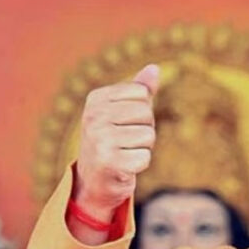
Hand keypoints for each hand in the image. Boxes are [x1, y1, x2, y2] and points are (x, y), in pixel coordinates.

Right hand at [73, 64, 159, 221]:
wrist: (93, 179)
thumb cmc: (113, 140)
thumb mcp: (122, 112)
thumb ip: (139, 90)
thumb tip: (155, 68)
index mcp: (96, 99)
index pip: (142, 94)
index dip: (142, 111)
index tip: (125, 122)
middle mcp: (93, 116)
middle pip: (147, 113)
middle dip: (144, 129)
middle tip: (125, 141)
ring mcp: (99, 139)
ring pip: (149, 135)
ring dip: (142, 148)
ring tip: (124, 153)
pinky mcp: (109, 162)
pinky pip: (145, 157)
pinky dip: (140, 164)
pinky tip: (124, 166)